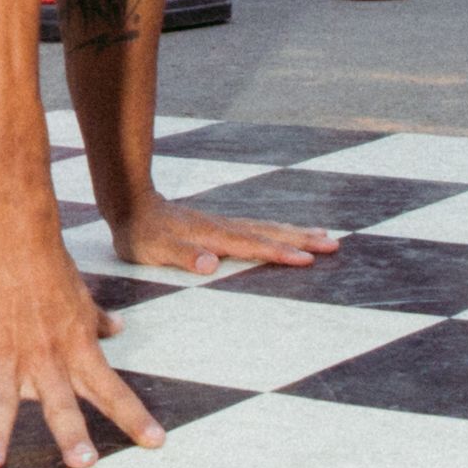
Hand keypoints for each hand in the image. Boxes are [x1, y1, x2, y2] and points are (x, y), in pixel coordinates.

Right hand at [0, 245, 167, 467]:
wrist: (13, 239)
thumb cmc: (49, 266)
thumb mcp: (81, 297)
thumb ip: (97, 320)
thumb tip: (117, 328)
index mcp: (77, 351)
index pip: (113, 390)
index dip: (135, 418)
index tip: (156, 443)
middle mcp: (46, 360)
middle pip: (62, 404)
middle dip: (73, 435)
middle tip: (83, 463)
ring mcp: (7, 358)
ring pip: (3, 401)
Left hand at [109, 193, 340, 279]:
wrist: (131, 205)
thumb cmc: (142, 234)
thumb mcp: (155, 250)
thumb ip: (183, 255)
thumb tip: (211, 262)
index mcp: (214, 236)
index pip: (255, 245)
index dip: (281, 252)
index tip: (308, 258)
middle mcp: (224, 228)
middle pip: (271, 233)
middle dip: (304, 239)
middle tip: (335, 244)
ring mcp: (224, 225)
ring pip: (268, 228)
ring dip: (297, 233)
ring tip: (325, 236)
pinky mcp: (221, 227)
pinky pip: (258, 229)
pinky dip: (279, 231)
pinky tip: (287, 234)